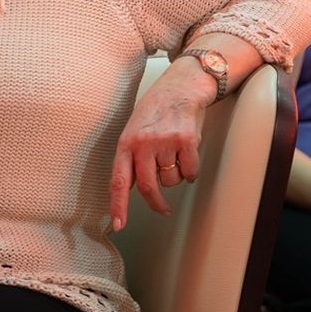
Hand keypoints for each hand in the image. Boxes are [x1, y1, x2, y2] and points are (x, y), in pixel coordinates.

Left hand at [110, 63, 209, 228]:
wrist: (181, 86)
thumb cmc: (157, 109)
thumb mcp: (135, 130)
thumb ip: (132, 157)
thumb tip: (131, 188)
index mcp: (126, 143)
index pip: (119, 180)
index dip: (119, 205)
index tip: (119, 225)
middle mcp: (144, 143)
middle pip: (149, 187)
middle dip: (157, 204)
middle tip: (163, 210)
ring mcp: (166, 141)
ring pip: (172, 180)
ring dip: (176, 176)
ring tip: (175, 156)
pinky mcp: (187, 140)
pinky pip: (190, 171)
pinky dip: (191, 170)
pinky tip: (188, 155)